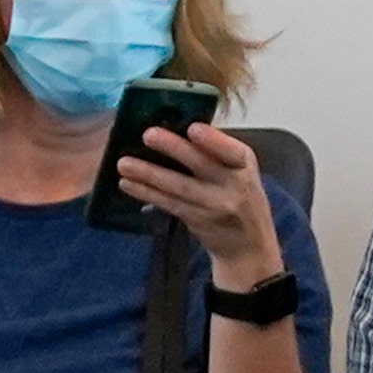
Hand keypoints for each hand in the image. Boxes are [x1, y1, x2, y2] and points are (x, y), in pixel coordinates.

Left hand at [121, 123, 284, 287]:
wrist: (249, 246)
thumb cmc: (240, 197)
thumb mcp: (240, 172)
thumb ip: (216, 153)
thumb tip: (175, 126)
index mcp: (244, 166)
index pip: (233, 152)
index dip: (213, 141)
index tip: (192, 128)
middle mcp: (232, 186)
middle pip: (201, 165)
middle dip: (173, 148)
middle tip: (148, 134)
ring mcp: (213, 206)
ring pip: (178, 187)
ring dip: (148, 174)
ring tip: (123, 163)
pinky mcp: (196, 221)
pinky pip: (168, 204)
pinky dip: (146, 193)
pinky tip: (128, 184)